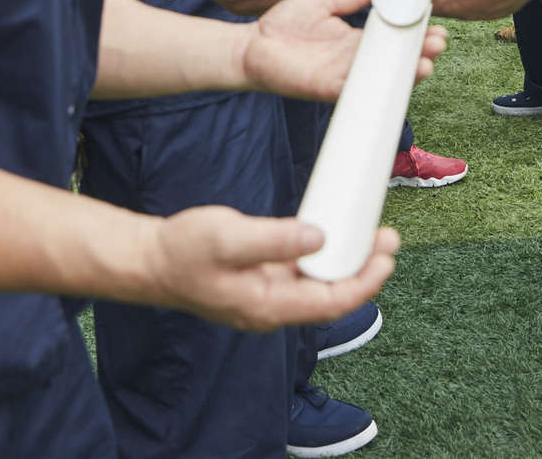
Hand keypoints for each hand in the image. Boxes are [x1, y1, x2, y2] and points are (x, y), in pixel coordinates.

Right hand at [149, 208, 400, 330]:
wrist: (151, 259)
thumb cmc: (183, 250)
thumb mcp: (227, 237)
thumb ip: (274, 238)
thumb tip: (318, 236)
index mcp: (266, 306)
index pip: (329, 303)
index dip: (363, 282)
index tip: (387, 256)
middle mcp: (271, 307)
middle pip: (330, 295)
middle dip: (364, 269)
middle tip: (389, 238)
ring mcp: (267, 294)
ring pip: (318, 284)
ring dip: (347, 261)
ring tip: (372, 234)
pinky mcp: (262, 279)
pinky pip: (302, 272)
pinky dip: (323, 254)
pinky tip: (334, 234)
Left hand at [241, 0, 445, 98]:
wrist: (251, 44)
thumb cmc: (282, 25)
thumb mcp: (323, 1)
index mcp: (354, 39)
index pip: (390, 37)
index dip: (412, 32)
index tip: (432, 23)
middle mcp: (353, 59)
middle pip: (393, 59)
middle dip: (419, 52)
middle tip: (438, 41)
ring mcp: (343, 75)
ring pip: (382, 77)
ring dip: (406, 72)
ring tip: (427, 61)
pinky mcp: (328, 87)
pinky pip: (358, 89)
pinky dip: (377, 86)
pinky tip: (394, 79)